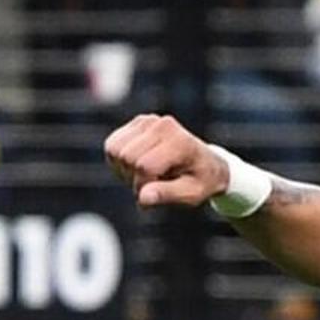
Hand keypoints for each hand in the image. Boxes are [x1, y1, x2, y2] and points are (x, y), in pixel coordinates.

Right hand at [106, 112, 228, 207]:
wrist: (207, 164)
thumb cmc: (200, 181)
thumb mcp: (191, 194)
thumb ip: (167, 195)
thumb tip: (143, 198)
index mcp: (180, 143)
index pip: (144, 166)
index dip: (143, 186)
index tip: (156, 192)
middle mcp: (164, 126)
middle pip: (126, 157)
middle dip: (133, 177)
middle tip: (153, 182)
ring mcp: (149, 121)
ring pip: (114, 149)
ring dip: (124, 168)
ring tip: (147, 173)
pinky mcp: (138, 122)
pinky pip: (112, 144)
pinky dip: (119, 159)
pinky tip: (138, 164)